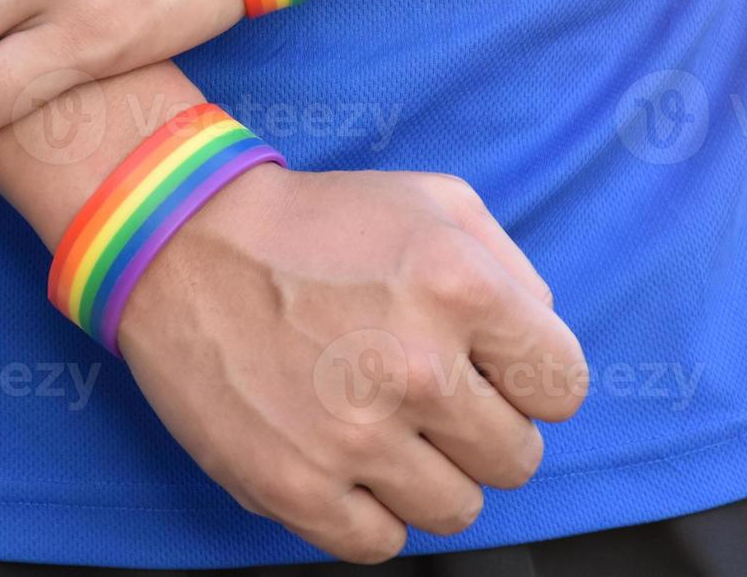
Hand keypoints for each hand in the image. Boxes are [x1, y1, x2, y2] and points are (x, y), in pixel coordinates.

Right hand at [117, 166, 586, 562]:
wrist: (183, 246)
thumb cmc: (318, 225)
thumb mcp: (439, 204)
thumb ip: (516, 272)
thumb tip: (542, 342)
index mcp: (462, 289)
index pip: (563, 389)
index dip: (536, 383)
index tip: (499, 374)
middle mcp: (417, 368)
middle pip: (517, 458)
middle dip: (489, 431)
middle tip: (441, 402)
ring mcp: (355, 436)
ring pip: (458, 511)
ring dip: (438, 477)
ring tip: (397, 434)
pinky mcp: (295, 487)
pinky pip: (381, 545)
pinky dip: (376, 515)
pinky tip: (356, 467)